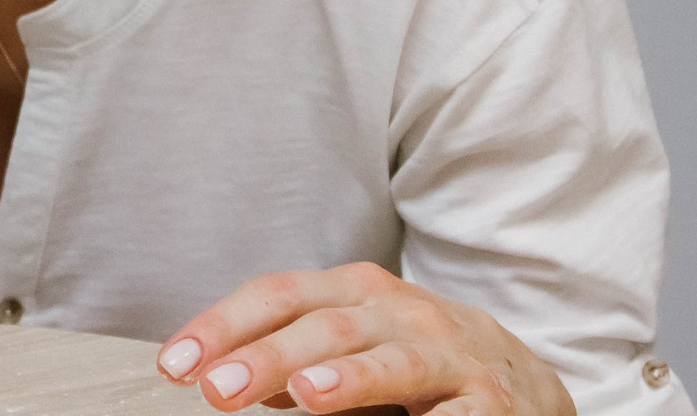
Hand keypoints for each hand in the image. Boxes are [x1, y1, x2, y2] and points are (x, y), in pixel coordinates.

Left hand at [154, 263, 574, 415]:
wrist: (523, 382)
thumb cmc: (414, 363)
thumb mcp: (352, 346)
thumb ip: (289, 357)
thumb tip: (217, 373)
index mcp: (356, 292)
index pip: (279, 296)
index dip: (224, 326)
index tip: (173, 365)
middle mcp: (401, 312)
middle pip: (326, 327)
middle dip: (269, 357)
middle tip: (218, 390)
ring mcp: (449, 356)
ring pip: (393, 362)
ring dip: (349, 378)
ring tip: (306, 394)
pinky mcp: (490, 405)